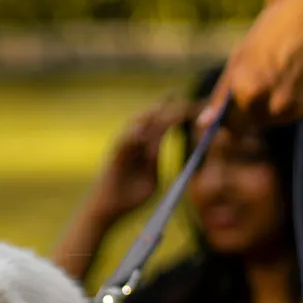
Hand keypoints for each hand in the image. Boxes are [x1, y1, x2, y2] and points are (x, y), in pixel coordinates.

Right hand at [82, 98, 191, 228]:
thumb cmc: (129, 197)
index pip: (163, 126)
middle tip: (180, 94)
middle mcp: (134, 143)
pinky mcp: (114, 158)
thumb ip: (155, 161)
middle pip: (151, 119)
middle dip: (166, 106)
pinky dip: (132, 136)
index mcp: (145, 147)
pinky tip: (143, 129)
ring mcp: (123, 148)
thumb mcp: (150, 178)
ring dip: (151, 114)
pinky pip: (124, 144)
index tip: (194, 105)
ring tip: (164, 101)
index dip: (176, 114)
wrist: (108, 209)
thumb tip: (159, 149)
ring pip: (138, 125)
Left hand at [200, 0, 302, 128]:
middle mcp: (274, 105)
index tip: (236, 105)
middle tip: (267, 77)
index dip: (232, 113)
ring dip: (280, 104)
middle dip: (256, 105)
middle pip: (257, 121)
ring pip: (281, 118)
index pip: (232, 122)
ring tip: (287, 71)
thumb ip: (222, 93)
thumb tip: (204, 123)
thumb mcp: (242, 55)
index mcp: (249, 92)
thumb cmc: (278, 26)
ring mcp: (299, 107)